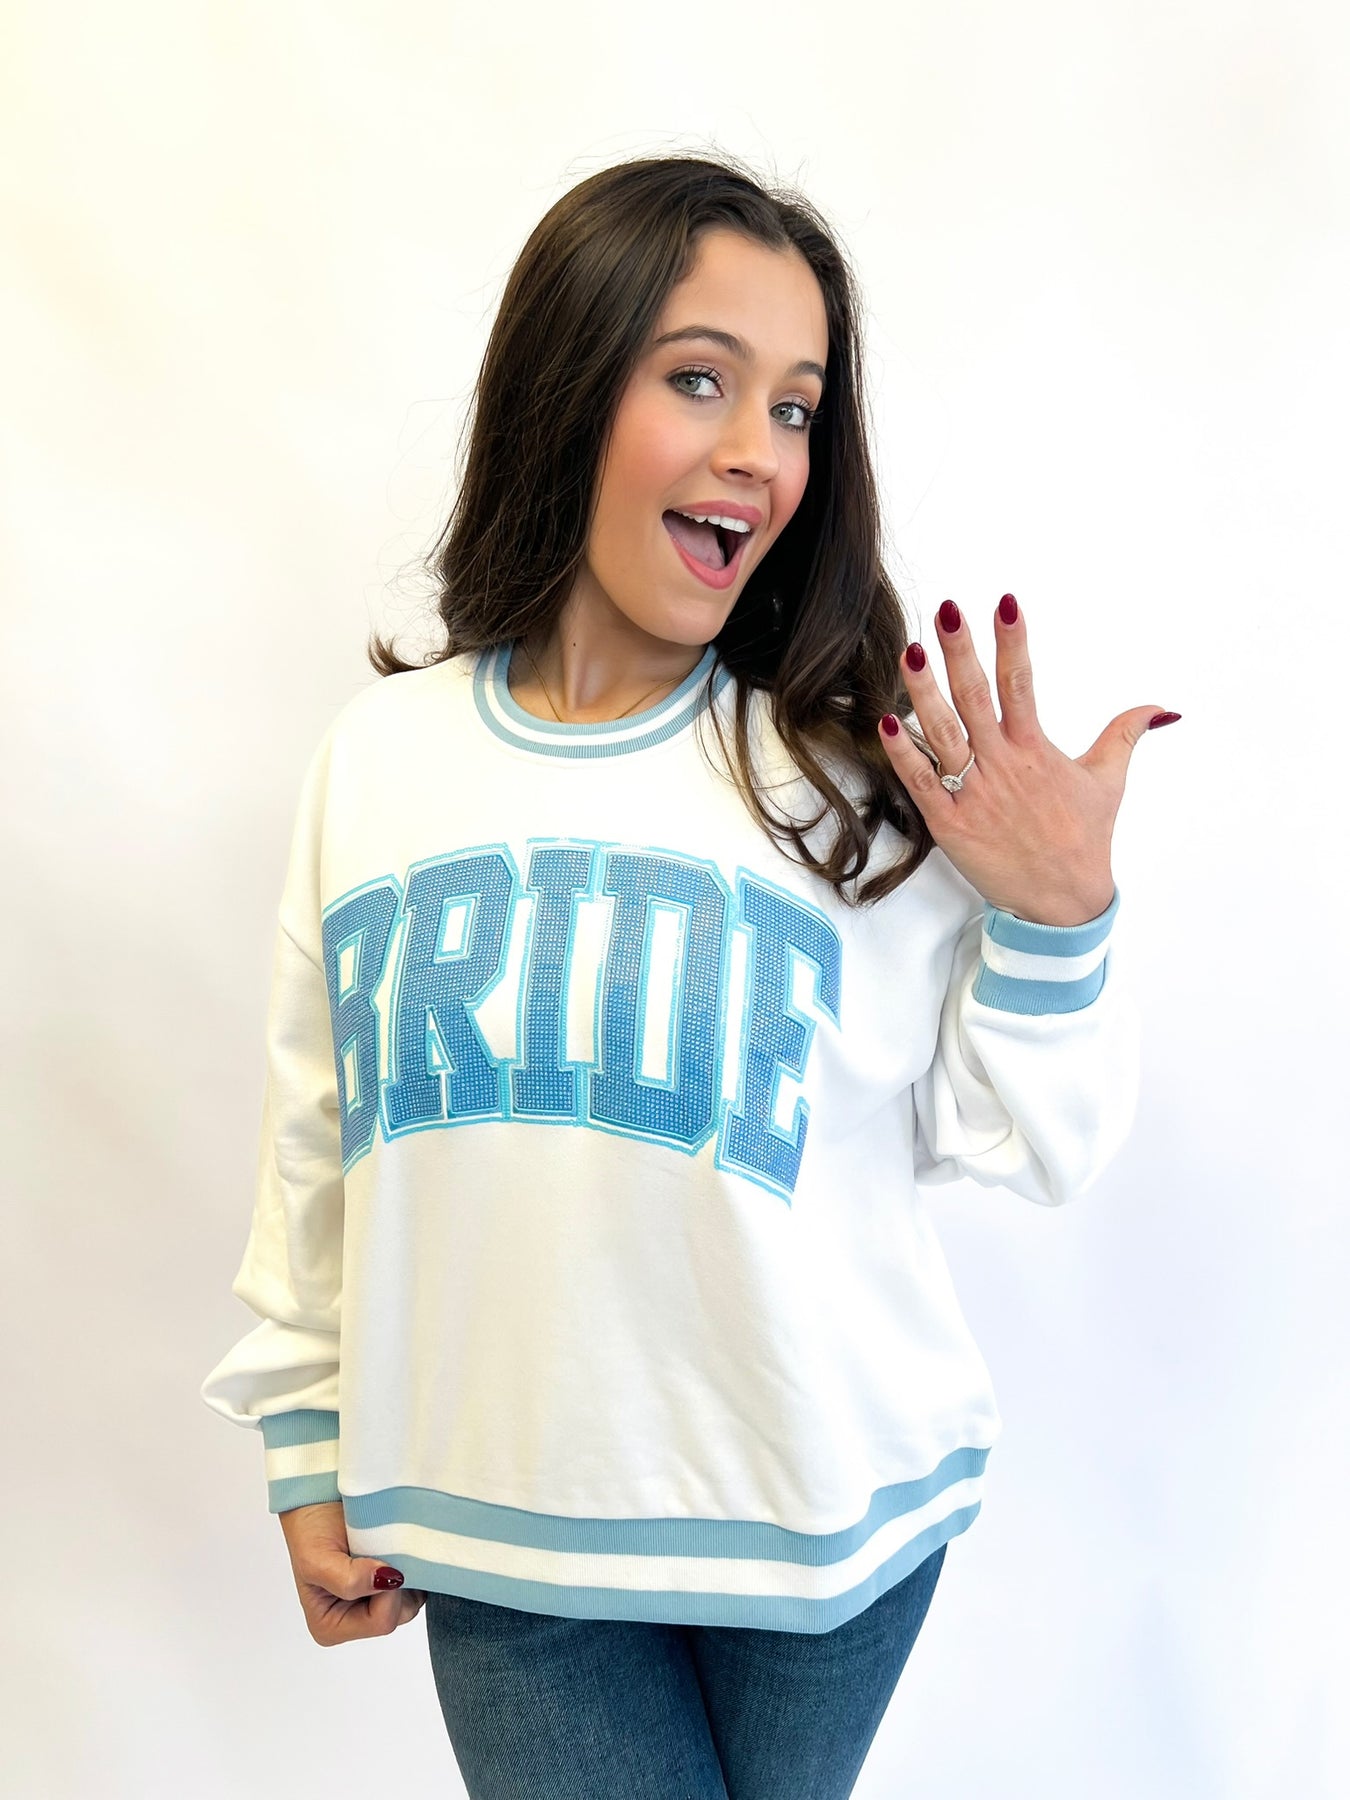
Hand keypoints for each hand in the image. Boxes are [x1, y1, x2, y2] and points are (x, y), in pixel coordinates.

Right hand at [277, 1500, 425, 1646]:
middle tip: (381, 1551)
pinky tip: (399, 1549)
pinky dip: (414, 1566)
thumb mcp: (316, 1559)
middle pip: (400, 1615)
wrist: (320, 1499)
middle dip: (398, 1582)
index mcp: (332, 1627)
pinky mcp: (391, 1585)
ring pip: (410, 1601)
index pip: (381, 1622)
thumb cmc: (311, 1529)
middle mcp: (355, 1621)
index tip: (375, 1559)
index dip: (386, 1592)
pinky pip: (417, 1585)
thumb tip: (387, 1580)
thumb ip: (348, 1581)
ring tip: (387, 1548)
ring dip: (407, 1572)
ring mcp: (375, 1603)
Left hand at [877, 596, 1177, 926]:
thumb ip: (1126, 734)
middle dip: (961, 651)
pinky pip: (921, 782)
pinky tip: (888, 722)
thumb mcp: (1108, 780)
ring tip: (912, 651)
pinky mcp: (950, 823)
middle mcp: (1003, 764)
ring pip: (944, 732)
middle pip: (977, 696)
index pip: (1023, 682)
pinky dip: (904, 754)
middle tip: (947, 611)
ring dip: (925, 691)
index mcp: (1036, 749)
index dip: (1014, 640)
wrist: (1062, 902)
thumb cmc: (1083, 839)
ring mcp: (974, 792)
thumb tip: (1163, 707)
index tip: (1005, 602)